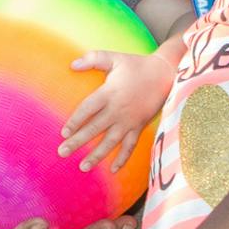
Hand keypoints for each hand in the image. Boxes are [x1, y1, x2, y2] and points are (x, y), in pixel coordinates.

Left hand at [59, 50, 170, 172]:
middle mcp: (118, 110)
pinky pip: (130, 145)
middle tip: (62, 152)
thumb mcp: (115, 58)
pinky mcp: (139, 126)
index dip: (76, 120)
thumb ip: (93, 59)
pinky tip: (113, 170)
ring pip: (111, 142)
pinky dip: (123, 158)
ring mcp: (129, 120)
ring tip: (83, 167)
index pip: (88, 109)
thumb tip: (72, 64)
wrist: (165, 74)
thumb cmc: (136, 65)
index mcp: (110, 93)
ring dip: (97, 155)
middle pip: (95, 128)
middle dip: (78, 141)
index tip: (64, 132)